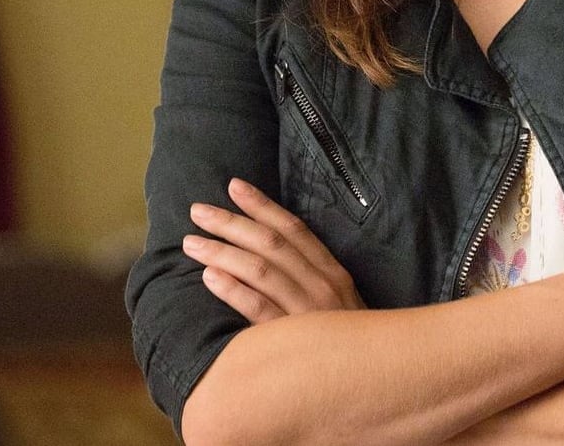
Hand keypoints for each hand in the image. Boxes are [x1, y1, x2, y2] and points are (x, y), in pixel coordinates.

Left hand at [182, 177, 364, 322]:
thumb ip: (309, 276)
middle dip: (232, 223)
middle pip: (272, 244)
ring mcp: (308, 311)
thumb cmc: (346, 340)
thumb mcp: (337, 300)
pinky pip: (259, 309)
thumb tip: (269, 251)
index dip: (262, 205)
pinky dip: (233, 290)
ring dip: (222, 252)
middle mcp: (322, 284)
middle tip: (198, 211)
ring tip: (192, 243)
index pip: (294, 229)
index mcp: (332, 271)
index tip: (234, 186)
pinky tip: (209, 278)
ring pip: (260, 270)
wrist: (371, 377)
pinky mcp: (293, 338)